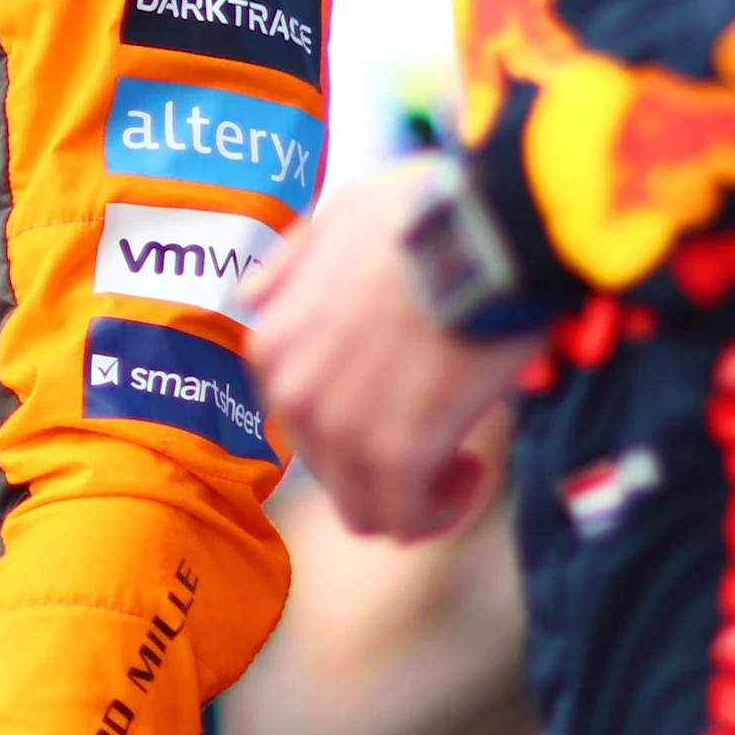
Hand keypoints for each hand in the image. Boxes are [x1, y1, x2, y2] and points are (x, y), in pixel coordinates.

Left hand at [242, 159, 546, 540]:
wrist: (481, 226)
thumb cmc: (422, 215)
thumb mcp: (333, 220)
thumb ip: (289, 268)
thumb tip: (253, 297)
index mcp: (272, 344)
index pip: (297, 419)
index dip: (350, 422)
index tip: (398, 405)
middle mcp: (292, 393)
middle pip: (331, 469)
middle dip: (381, 461)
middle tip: (437, 431)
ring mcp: (341, 430)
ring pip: (368, 507)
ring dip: (413, 493)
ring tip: (460, 456)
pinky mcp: (398, 455)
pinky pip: (410, 519)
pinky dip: (442, 506)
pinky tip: (474, 466)